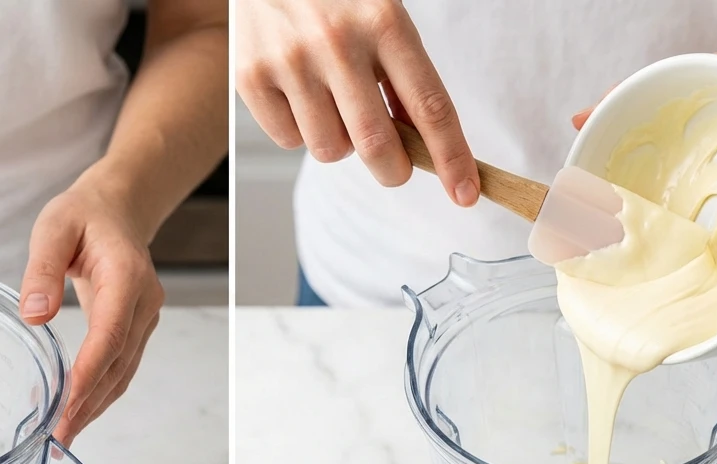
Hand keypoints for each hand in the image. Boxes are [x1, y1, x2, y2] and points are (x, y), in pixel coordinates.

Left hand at [20, 176, 163, 445]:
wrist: (118, 209)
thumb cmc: (84, 216)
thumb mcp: (53, 228)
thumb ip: (43, 270)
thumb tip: (34, 314)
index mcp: (126, 277)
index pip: (110, 336)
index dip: (88, 375)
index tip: (65, 407)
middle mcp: (144, 303)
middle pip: (118, 364)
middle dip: (88, 404)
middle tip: (57, 437)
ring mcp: (144, 318)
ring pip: (122, 373)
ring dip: (94, 407)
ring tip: (62, 437)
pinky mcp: (136, 328)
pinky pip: (119, 367)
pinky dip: (97, 393)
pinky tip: (73, 410)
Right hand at [235, 0, 478, 204]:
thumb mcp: (381, 14)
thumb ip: (402, 72)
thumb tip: (422, 141)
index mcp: (384, 21)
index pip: (431, 106)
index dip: (452, 157)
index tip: (465, 193)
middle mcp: (337, 42)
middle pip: (377, 145)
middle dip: (393, 170)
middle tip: (393, 166)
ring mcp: (290, 61)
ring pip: (330, 150)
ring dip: (340, 143)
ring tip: (332, 105)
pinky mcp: (251, 77)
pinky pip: (289, 140)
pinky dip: (299, 131)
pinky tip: (299, 96)